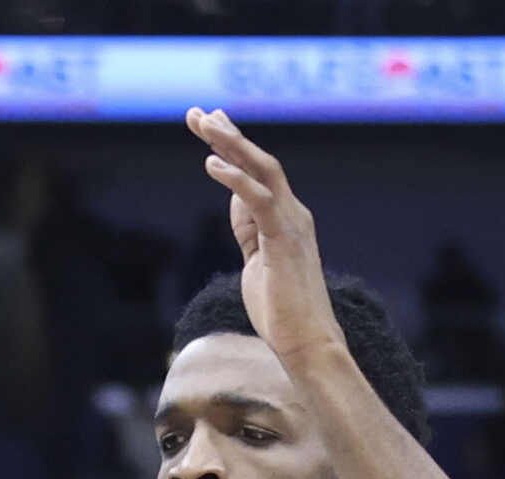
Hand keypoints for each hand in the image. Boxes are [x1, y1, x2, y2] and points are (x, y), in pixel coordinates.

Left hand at [187, 107, 340, 363]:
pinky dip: (236, 179)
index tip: (207, 122)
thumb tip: (237, 203)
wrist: (307, 341)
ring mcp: (292, 224)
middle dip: (227, 134)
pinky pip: (259, 200)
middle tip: (197, 112)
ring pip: (262, 170)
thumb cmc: (281, 309)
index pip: (256, 172)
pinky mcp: (284, 240)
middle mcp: (293, 213)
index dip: (231, 146)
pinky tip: (211, 164)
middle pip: (258, 161)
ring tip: (204, 124)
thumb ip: (250, 230)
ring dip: (231, 144)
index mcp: (285, 218)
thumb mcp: (256, 261)